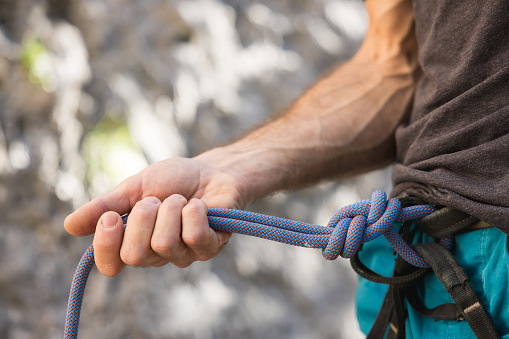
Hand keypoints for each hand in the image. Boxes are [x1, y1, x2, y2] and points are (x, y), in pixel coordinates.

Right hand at [64, 155, 248, 275]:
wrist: (212, 170)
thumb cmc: (174, 180)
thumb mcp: (134, 188)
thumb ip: (105, 206)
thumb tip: (68, 226)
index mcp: (134, 242)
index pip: (111, 264)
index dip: (106, 245)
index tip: (110, 217)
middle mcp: (157, 255)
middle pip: (135, 255)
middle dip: (143, 217)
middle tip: (157, 199)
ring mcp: (185, 254)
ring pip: (164, 243)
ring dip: (171, 209)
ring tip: (181, 199)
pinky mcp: (210, 247)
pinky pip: (194, 237)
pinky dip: (193, 212)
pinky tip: (199, 205)